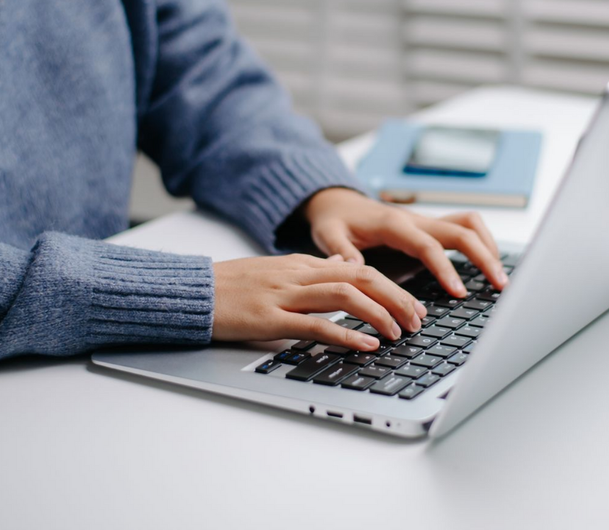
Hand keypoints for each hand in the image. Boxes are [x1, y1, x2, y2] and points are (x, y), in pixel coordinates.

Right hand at [211, 254, 426, 349]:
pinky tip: (366, 344)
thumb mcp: (276, 270)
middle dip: (396, 297)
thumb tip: (343, 265)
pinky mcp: (269, 318)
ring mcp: (284, 295)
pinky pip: (316, 324)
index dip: (391, 286)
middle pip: (361, 276)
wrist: (190, 292)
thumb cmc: (230, 286)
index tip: (411, 305)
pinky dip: (346, 334)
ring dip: (379, 313)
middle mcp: (298, 275)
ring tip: (399, 332)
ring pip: (345, 295)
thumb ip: (311, 271)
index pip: (358, 267)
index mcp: (301, 264)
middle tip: (418, 319)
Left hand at [303, 187, 507, 295]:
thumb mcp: (327, 234)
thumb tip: (354, 267)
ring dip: (489, 247)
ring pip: (469, 224)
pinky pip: (463, 228)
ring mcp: (426, 221)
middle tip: (500, 286)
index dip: (445, 268)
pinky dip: (481, 243)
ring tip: (500, 277)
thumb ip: (339, 250)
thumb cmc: (334, 221)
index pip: (428, 245)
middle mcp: (416, 219)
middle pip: (462, 231)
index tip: (458, 292)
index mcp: (394, 225)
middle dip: (484, 257)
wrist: (338, 202)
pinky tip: (488, 264)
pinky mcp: (430, 226)